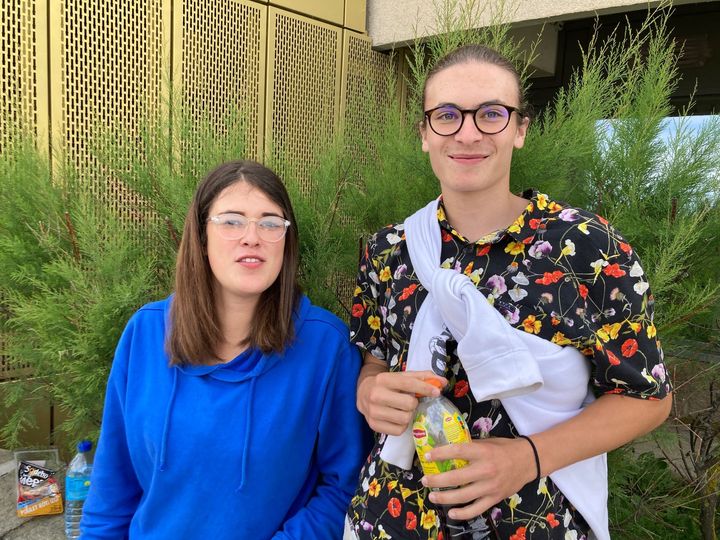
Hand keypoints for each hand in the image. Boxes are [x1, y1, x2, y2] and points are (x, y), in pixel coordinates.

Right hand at [357, 366, 445, 434]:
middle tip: (409, 401)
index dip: (425, 388)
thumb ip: (422, 377)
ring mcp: (373, 411)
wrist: (363, 393)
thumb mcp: (401, 377)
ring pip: (405, 419)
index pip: (409, 384)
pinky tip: (396, 418)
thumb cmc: (387, 384)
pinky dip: (402, 425)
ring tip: (402, 410)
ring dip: (408, 415)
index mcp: (383, 379)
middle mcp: (376, 395)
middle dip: (414, 403)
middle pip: (409, 404)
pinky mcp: (373, 425)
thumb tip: (443, 382)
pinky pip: (398, 430)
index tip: (436, 392)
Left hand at [421, 437, 536, 519]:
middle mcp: (486, 470)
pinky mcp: (495, 498)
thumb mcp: (487, 442)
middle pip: (456, 477)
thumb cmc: (505, 448)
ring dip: (445, 497)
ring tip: (432, 496)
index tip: (427, 456)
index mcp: (483, 452)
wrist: (528, 460)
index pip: (457, 452)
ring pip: (463, 496)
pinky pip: (476, 509)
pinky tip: (451, 512)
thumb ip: (469, 447)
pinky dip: (463, 513)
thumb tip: (448, 448)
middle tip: (425, 480)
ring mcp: (490, 486)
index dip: (440, 454)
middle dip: (437, 480)